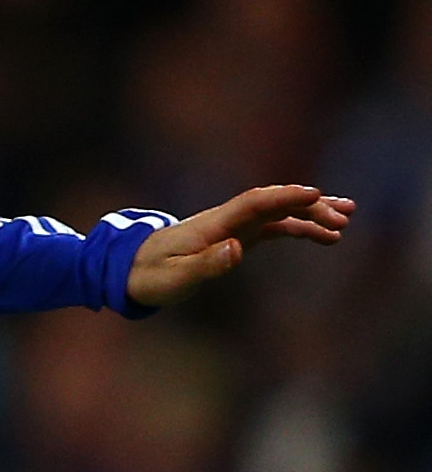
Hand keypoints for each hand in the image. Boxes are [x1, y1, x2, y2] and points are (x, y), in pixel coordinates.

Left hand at [123, 183, 350, 308]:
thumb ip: (206, 264)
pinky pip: (272, 227)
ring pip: (277, 214)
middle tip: (343, 216)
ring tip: (344, 222)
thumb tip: (237, 249)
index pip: (253, 203)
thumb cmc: (148, 276)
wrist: (127, 270)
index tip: (315, 194)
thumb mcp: (174, 278)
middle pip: (272, 204)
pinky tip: (323, 236)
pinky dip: (298, 228)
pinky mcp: (234, 238)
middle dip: (308, 206)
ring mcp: (231, 228)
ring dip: (310, 215)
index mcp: (211, 225)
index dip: (284, 196)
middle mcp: (225, 221)